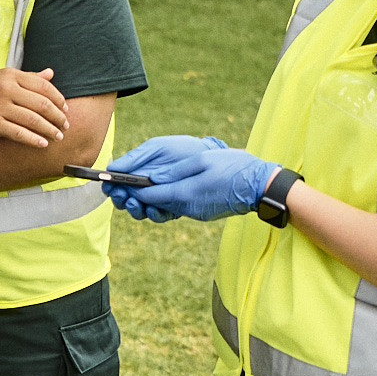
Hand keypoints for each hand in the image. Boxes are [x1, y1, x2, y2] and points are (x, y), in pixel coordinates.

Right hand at [0, 68, 68, 146]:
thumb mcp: (1, 78)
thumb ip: (27, 77)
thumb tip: (51, 74)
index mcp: (9, 75)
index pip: (43, 86)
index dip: (59, 99)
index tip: (66, 110)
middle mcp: (4, 88)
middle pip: (42, 104)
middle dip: (58, 117)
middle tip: (65, 126)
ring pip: (33, 120)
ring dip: (50, 130)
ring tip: (58, 136)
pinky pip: (19, 133)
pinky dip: (34, 140)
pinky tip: (43, 144)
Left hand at [102, 135, 278, 222]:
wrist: (261, 186)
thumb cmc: (233, 168)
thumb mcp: (202, 162)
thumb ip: (175, 171)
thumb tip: (151, 177)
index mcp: (185, 193)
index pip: (148, 194)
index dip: (130, 188)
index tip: (115, 181)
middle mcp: (187, 207)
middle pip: (152, 204)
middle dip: (134, 196)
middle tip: (118, 186)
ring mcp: (194, 212)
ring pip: (163, 207)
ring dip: (148, 199)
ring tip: (133, 189)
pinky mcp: (200, 213)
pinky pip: (176, 207)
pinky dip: (165, 200)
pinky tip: (159, 189)